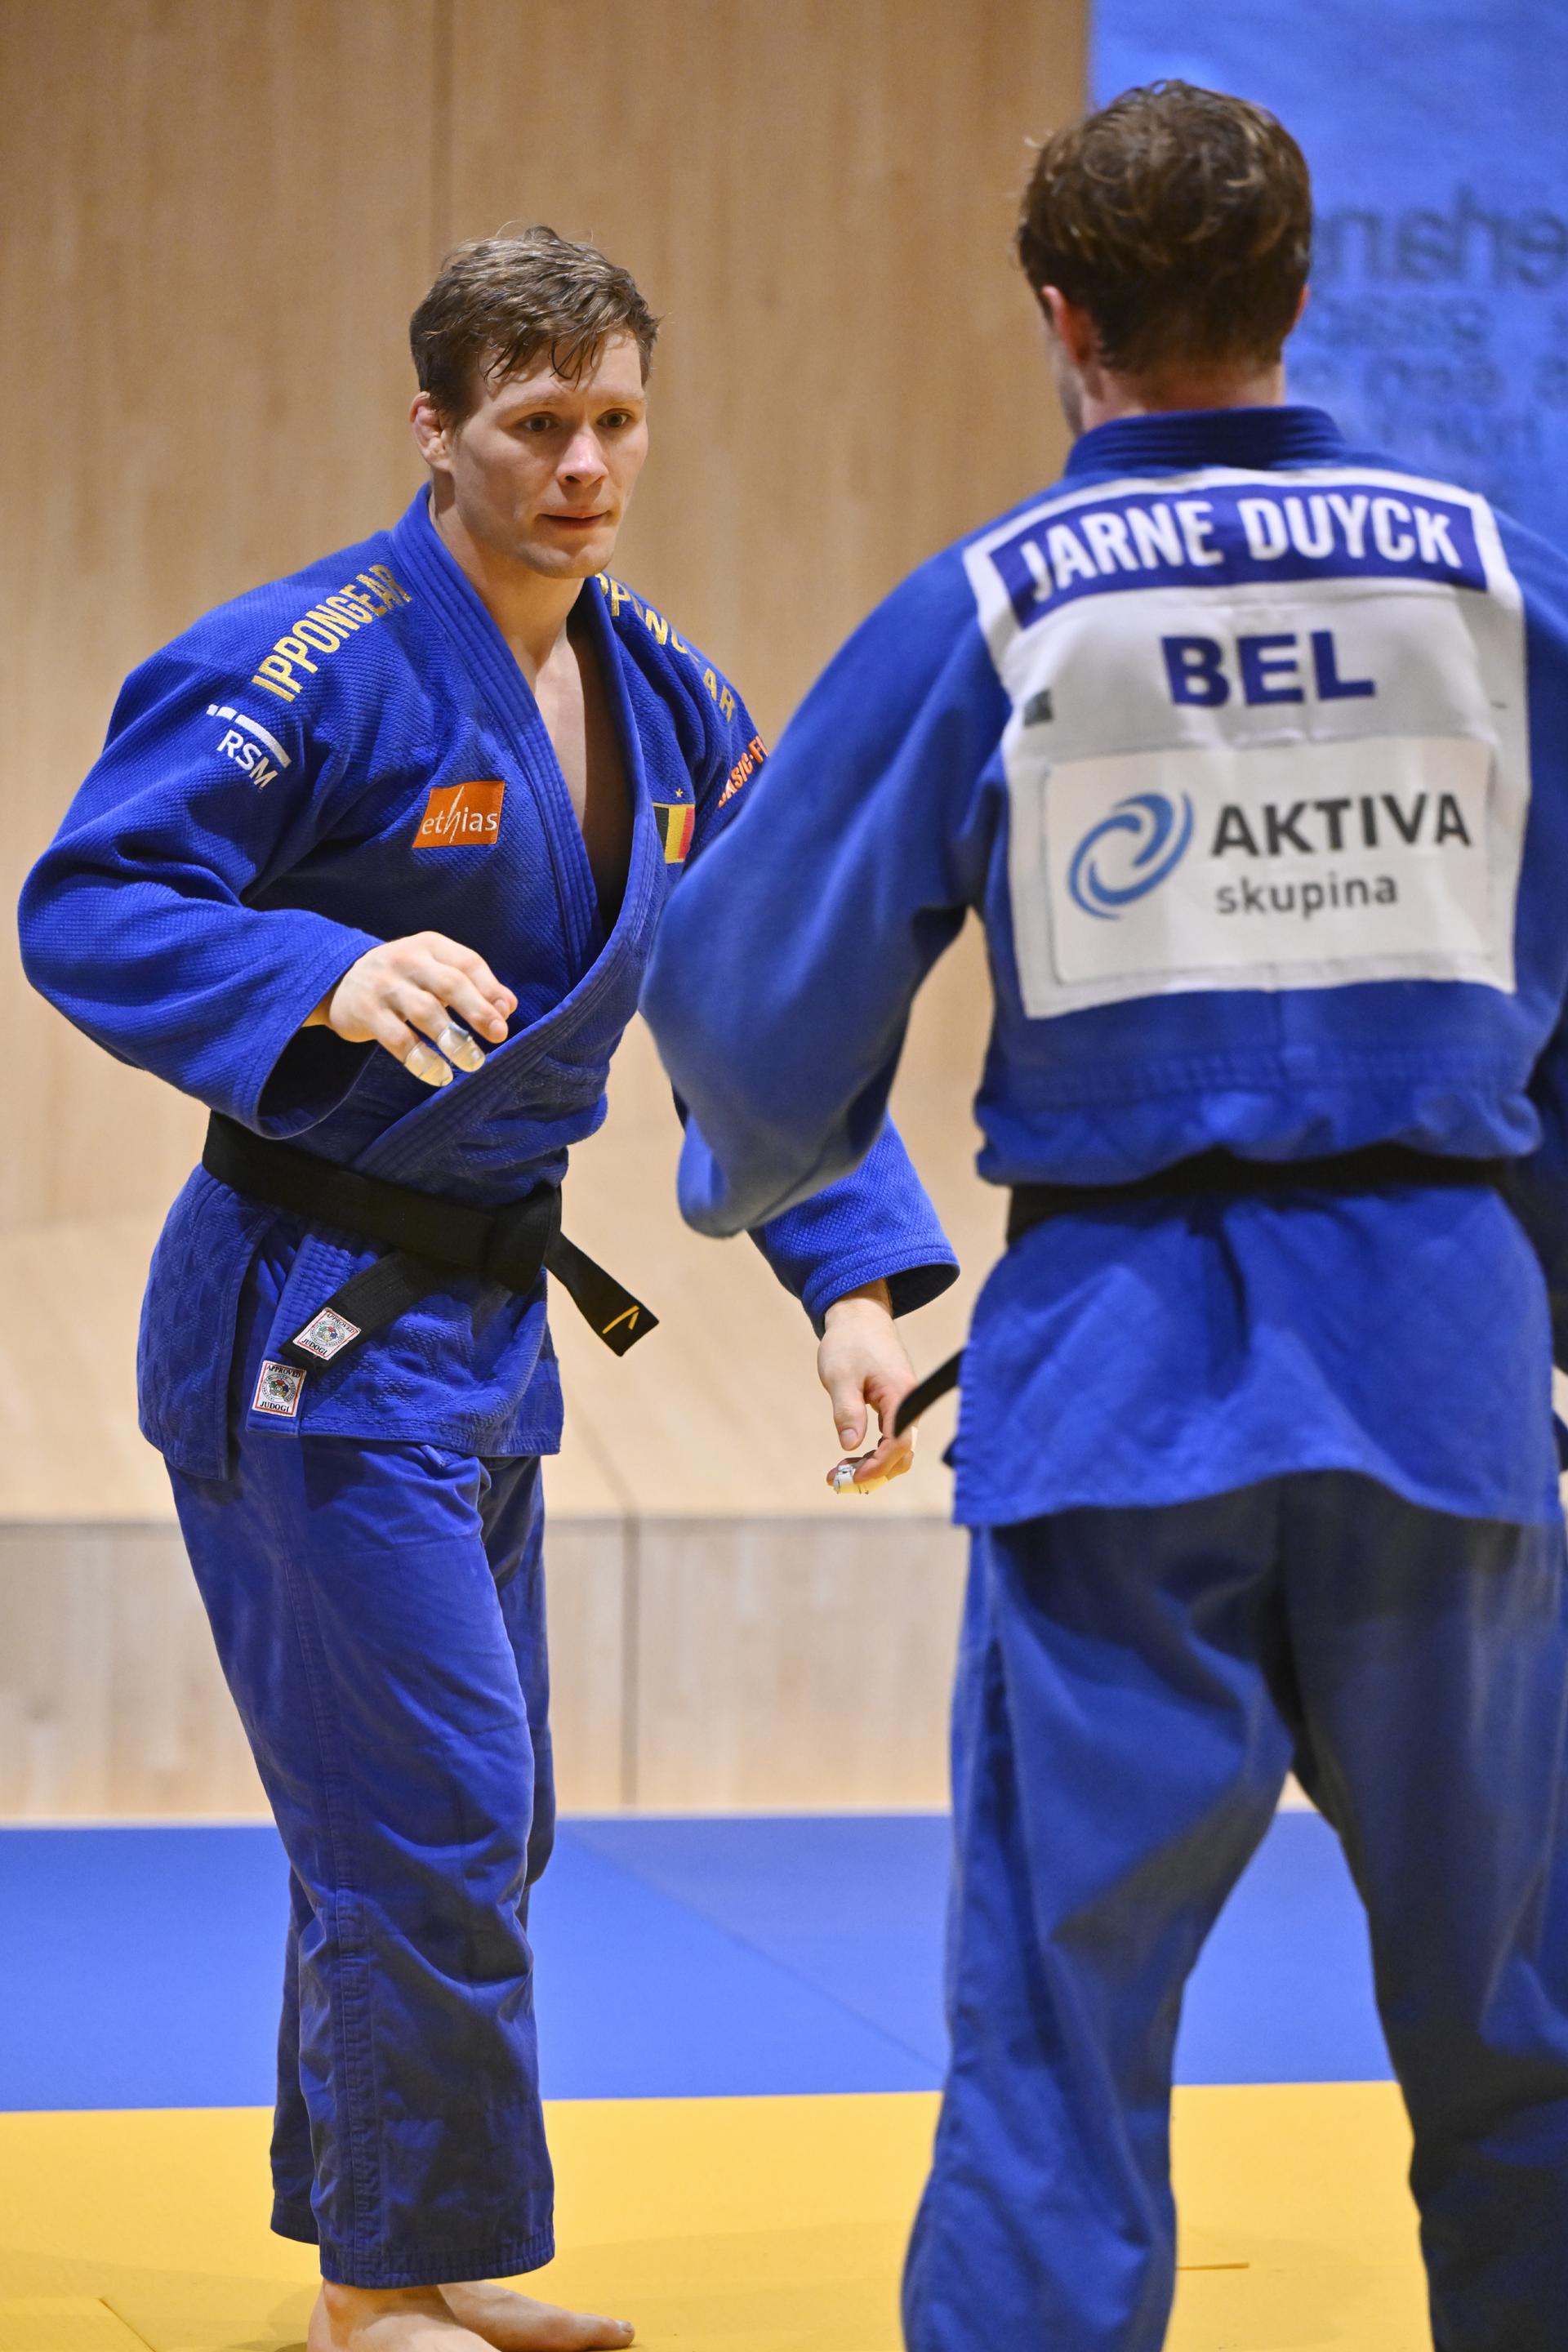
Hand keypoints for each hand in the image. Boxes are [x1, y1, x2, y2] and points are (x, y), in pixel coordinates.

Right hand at [306, 932, 516, 1087]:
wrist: (339, 980)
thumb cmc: (404, 979)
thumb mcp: (435, 971)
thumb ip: (472, 985)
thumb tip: (507, 1008)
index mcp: (430, 946)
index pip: (468, 963)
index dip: (491, 989)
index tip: (505, 1015)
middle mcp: (408, 960)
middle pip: (451, 984)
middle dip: (477, 1012)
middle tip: (499, 1036)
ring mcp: (384, 985)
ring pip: (425, 1012)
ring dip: (453, 1039)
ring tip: (473, 1062)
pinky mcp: (365, 1012)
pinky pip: (399, 1040)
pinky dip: (422, 1061)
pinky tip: (439, 1075)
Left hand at [817, 1280, 917, 1495]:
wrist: (860, 1315)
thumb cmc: (850, 1341)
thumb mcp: (840, 1375)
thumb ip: (847, 1410)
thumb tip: (851, 1445)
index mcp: (902, 1396)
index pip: (898, 1444)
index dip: (877, 1466)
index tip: (852, 1477)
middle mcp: (910, 1404)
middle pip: (903, 1454)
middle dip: (874, 1473)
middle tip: (838, 1480)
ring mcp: (906, 1405)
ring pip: (898, 1449)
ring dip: (873, 1466)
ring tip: (840, 1472)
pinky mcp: (897, 1405)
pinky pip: (892, 1438)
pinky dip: (875, 1453)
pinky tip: (852, 1457)